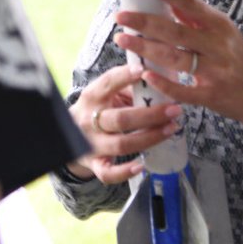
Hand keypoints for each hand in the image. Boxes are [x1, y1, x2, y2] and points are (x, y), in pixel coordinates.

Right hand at [67, 62, 181, 184]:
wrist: (68, 135)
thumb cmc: (98, 109)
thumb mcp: (106, 94)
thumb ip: (128, 88)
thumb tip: (161, 80)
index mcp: (92, 97)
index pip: (107, 83)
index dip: (124, 76)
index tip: (143, 70)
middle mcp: (89, 120)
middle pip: (121, 119)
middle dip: (151, 115)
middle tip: (175, 110)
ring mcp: (91, 144)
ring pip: (121, 145)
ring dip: (149, 138)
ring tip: (171, 129)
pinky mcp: (94, 164)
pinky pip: (108, 173)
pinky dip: (125, 171)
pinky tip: (142, 166)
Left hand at [114, 0, 242, 133]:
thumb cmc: (240, 60)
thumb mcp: (224, 33)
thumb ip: (196, 19)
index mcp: (220, 26)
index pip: (191, 4)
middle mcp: (217, 46)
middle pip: (175, 31)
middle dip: (145, 22)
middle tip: (121, 16)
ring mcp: (214, 72)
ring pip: (174, 58)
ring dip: (145, 48)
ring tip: (123, 39)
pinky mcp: (210, 96)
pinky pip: (183, 90)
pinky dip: (163, 82)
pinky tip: (145, 73)